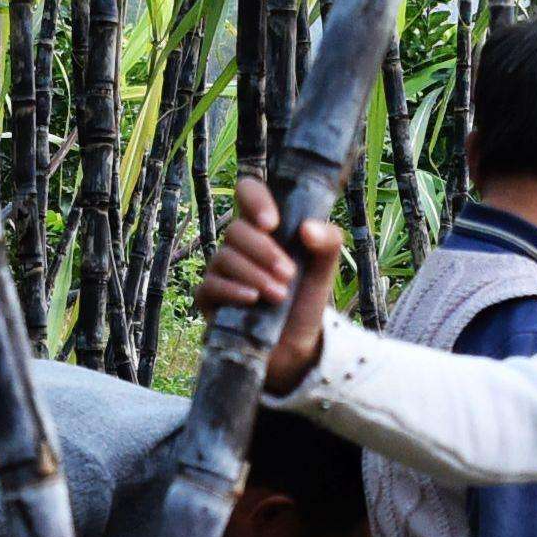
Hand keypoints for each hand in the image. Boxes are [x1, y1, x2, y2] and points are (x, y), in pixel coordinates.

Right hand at [201, 175, 343, 394]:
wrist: (295, 344)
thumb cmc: (305, 299)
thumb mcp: (325, 269)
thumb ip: (328, 242)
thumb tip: (307, 228)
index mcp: (263, 227)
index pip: (247, 192)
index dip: (254, 199)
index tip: (273, 223)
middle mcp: (238, 245)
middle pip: (236, 230)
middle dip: (264, 252)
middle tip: (290, 274)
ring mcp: (220, 270)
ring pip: (224, 258)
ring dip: (255, 275)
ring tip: (280, 295)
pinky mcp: (209, 298)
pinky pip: (210, 286)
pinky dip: (232, 291)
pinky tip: (252, 299)